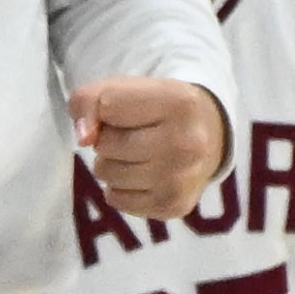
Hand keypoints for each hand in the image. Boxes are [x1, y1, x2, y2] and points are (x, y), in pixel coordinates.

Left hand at [74, 76, 225, 218]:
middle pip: (106, 144)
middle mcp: (187, 143)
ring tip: (136, 156)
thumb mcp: (128, 88)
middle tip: (133, 136)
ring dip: (111, 165)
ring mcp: (182, 178)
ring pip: (108, 175)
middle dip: (108, 139)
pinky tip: (141, 176)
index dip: (104, 109)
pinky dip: (120, 189)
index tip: (124, 111)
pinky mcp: (174, 205)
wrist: (211, 136)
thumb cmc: (160, 109)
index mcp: (179, 102)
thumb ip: (90, 99)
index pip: (107, 106)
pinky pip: (117, 200)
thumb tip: (83, 138)